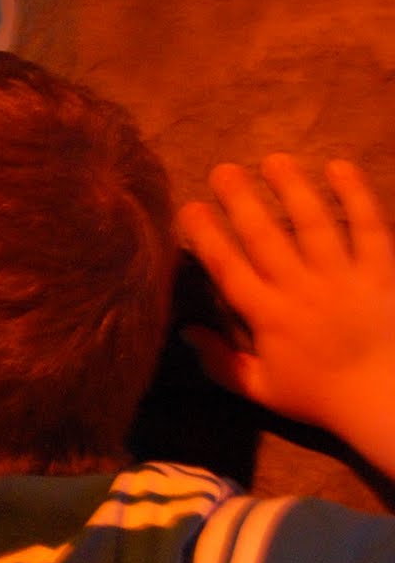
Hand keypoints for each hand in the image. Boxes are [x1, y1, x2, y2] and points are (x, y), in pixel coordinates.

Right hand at [177, 155, 394, 464]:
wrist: (385, 401)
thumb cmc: (320, 398)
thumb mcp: (261, 390)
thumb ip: (220, 362)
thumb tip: (187, 331)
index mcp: (268, 316)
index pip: (228, 268)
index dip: (207, 236)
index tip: (190, 207)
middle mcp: (301, 289)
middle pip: (265, 236)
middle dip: (241, 200)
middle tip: (224, 169)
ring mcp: (343, 278)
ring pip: (313, 224)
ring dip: (292, 189)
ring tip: (274, 161)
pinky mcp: (380, 273)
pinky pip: (369, 228)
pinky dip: (355, 196)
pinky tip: (339, 168)